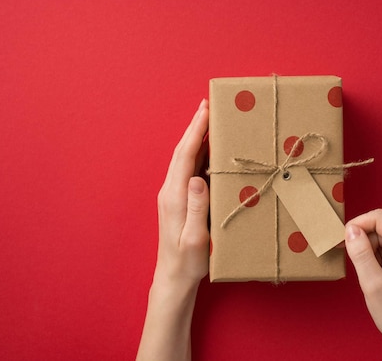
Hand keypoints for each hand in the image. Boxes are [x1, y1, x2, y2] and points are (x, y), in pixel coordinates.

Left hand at [137, 99, 209, 360]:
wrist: (174, 277)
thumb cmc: (188, 261)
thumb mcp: (194, 237)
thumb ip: (195, 207)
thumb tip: (197, 177)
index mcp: (174, 195)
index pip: (185, 154)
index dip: (195, 130)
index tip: (205, 109)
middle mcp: (171, 190)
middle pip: (183, 150)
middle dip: (195, 126)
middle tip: (208, 104)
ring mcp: (173, 194)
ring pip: (185, 158)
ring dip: (196, 137)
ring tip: (210, 120)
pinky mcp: (179, 200)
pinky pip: (188, 169)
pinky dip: (198, 153)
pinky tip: (208, 149)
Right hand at [345, 209, 381, 360]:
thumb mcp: (373, 285)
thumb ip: (361, 254)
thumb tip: (350, 230)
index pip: (381, 218)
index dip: (358, 225)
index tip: (343, 240)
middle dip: (365, 243)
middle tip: (359, 267)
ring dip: (371, 253)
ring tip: (373, 277)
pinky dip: (378, 259)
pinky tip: (379, 278)